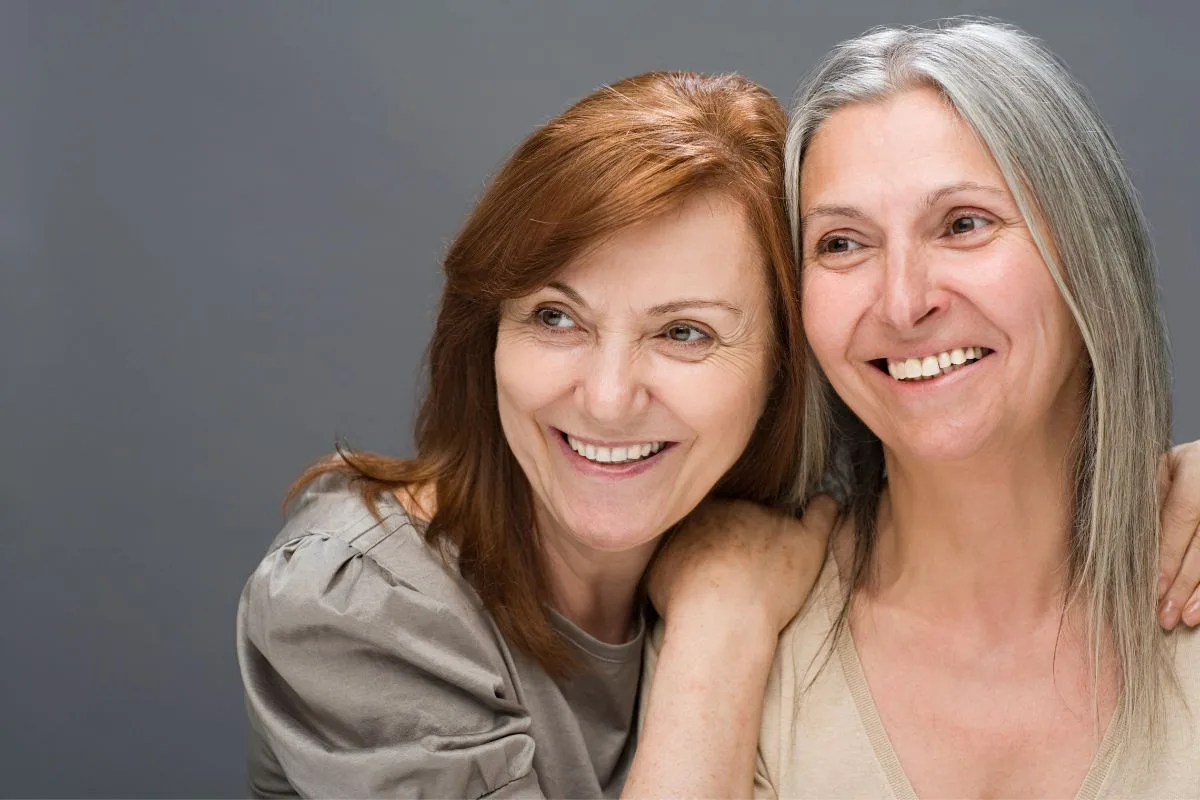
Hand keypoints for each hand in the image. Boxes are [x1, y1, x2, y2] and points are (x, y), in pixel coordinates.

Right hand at [647, 496, 836, 635]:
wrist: (720, 616)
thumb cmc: (683, 600)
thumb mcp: (657, 571)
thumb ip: (670, 553)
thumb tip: (673, 553)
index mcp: (703, 511)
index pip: (714, 510)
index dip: (716, 533)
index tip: (716, 554)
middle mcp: (738, 506)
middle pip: (745, 512)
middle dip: (744, 535)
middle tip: (741, 569)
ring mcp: (773, 520)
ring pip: (778, 516)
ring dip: (776, 533)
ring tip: (775, 562)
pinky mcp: (805, 540)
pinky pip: (823, 512)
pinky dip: (826, 508)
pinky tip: (827, 504)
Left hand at [1157, 440, 1199, 628]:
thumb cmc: (1179, 469)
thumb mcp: (1160, 470)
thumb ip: (1145, 498)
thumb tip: (1113, 538)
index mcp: (1195, 465)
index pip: (1179, 517)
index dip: (1166, 555)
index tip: (1152, 587)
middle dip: (1182, 583)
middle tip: (1163, 614)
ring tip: (1184, 618)